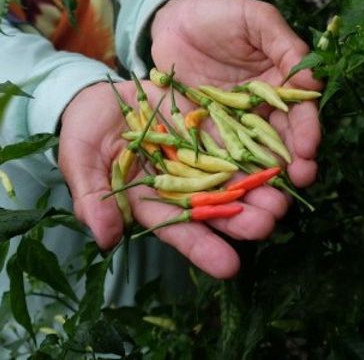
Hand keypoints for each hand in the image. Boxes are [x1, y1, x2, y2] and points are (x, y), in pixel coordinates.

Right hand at [58, 79, 286, 278]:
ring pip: (235, 178)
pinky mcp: (211, 128)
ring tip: (282, 200)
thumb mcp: (80, 161)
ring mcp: (200, 157)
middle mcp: (182, 185)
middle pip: (217, 208)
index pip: (180, 231)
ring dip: (259, 191)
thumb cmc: (83, 134)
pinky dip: (259, 151)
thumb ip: (93, 198)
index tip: (229, 267)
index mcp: (151, 202)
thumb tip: (105, 239)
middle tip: (268, 226)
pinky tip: (282, 160)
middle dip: (243, 221)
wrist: (100, 95)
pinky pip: (239, 140)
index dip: (204, 249)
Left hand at [149, 0, 322, 186]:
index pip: (301, 116)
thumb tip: (314, 81)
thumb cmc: (218, 14)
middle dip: (289, 172)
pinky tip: (228, 202)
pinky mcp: (200, 137)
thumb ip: (286, 46)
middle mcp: (260, 113)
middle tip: (295, 190)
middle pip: (280, 148)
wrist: (170, 19)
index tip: (307, 153)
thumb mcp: (257, 20)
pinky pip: (213, 163)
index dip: (306, 134)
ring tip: (267, 212)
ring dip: (260, 189)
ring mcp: (230, 128)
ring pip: (250, 164)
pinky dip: (222, 184)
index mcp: (281, 87)